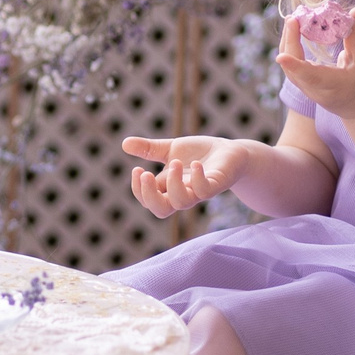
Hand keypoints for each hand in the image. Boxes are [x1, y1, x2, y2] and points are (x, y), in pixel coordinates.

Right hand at [121, 134, 247, 216]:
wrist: (231, 152)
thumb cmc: (200, 154)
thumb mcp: (171, 149)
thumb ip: (149, 149)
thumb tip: (124, 143)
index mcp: (169, 188)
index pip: (149, 200)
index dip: (139, 191)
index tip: (137, 169)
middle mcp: (183, 193)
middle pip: (161, 210)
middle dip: (149, 196)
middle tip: (145, 174)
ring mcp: (200, 191)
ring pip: (182, 202)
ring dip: (173, 184)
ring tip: (174, 162)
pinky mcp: (217, 184)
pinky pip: (205, 190)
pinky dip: (198, 178)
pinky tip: (194, 164)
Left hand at [277, 8, 354, 122]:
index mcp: (333, 86)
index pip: (310, 77)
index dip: (294, 66)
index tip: (280, 57)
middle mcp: (315, 90)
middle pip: (293, 68)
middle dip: (290, 41)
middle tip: (294, 17)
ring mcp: (306, 89)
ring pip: (288, 67)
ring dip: (287, 43)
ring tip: (293, 21)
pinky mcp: (303, 85)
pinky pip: (291, 67)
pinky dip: (290, 48)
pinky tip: (293, 32)